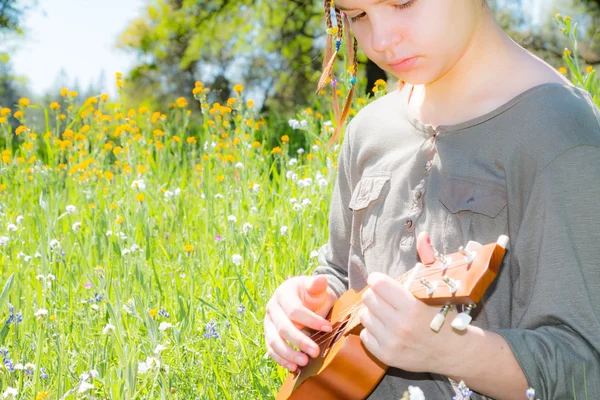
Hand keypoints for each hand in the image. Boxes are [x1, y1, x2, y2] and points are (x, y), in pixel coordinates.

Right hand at [264, 275, 336, 371]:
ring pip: (274, 341)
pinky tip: (294, 368)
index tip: (328, 328)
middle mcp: (271, 308)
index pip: (294, 310)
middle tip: (315, 352)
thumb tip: (321, 279)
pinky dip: (281, 360)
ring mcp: (268, 323)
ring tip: (304, 362)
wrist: (306, 300)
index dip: (311, 320)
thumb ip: (318, 284)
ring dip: (289, 354)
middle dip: (300, 341)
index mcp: (282, 293)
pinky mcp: (269, 335)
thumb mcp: (316, 288)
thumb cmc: (312, 294)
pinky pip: (271, 350)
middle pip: (283, 328)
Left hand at [358, 232, 457, 372]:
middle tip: (385, 297)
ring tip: (386, 313)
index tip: (381, 281)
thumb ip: (428, 259)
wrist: (453, 351)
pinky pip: (364, 335)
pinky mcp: (386, 356)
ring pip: (364, 316)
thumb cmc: (444, 315)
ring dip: (373, 312)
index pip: (378, 285)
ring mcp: (392, 343)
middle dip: (375, 295)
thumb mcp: (439, 286)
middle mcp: (400, 326)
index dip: (378, 279)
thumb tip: (423, 235)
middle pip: (369, 298)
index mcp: (412, 307)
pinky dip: (372, 330)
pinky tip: (386, 329)